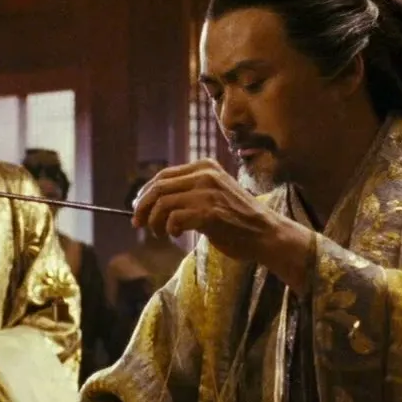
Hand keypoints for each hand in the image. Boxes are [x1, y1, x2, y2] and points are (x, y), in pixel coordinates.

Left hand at [132, 159, 313, 289]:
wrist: (265, 233)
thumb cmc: (238, 218)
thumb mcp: (215, 192)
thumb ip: (190, 190)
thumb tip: (153, 199)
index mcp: (205, 166)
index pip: (163, 175)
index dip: (145, 192)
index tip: (137, 207)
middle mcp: (205, 175)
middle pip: (158, 188)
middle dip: (142, 207)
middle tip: (138, 223)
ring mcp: (207, 193)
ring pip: (163, 205)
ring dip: (155, 222)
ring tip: (160, 233)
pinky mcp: (208, 213)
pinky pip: (174, 219)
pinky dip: (169, 229)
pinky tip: (176, 235)